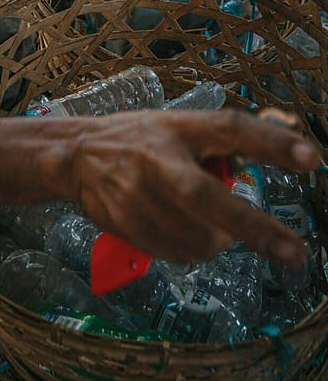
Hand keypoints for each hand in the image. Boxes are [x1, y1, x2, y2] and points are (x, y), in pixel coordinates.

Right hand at [69, 108, 321, 266]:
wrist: (76, 154)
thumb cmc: (141, 139)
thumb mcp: (177, 127)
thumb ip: (214, 146)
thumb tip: (265, 165)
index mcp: (178, 127)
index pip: (231, 129)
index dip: (272, 144)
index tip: (313, 160)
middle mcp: (158, 158)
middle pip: (208, 199)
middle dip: (255, 229)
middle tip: (294, 253)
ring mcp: (137, 193)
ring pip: (198, 238)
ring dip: (219, 242)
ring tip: (212, 227)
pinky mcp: (125, 223)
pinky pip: (177, 254)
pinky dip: (192, 250)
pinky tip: (181, 231)